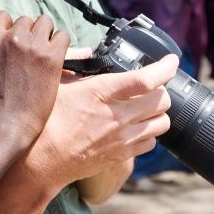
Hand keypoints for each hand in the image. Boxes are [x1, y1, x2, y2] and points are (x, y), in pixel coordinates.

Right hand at [0, 12, 69, 146]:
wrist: (6, 123)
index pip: (3, 16)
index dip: (7, 29)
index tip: (11, 43)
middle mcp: (11, 36)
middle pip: (25, 20)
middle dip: (26, 33)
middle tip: (27, 53)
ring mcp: (33, 46)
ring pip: (45, 22)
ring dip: (44, 35)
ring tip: (41, 52)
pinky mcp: (52, 57)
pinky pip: (63, 35)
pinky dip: (60, 44)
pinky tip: (54, 57)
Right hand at [26, 54, 177, 193]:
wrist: (42, 160)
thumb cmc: (46, 120)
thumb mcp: (56, 84)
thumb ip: (74, 64)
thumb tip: (88, 53)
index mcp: (100, 93)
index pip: (145, 80)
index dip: (165, 67)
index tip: (171, 61)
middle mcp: (116, 117)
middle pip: (161, 100)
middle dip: (161, 89)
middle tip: (153, 85)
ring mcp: (121, 138)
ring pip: (162, 123)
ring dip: (158, 111)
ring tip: (146, 106)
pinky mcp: (121, 156)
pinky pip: (151, 143)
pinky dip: (150, 132)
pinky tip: (137, 127)